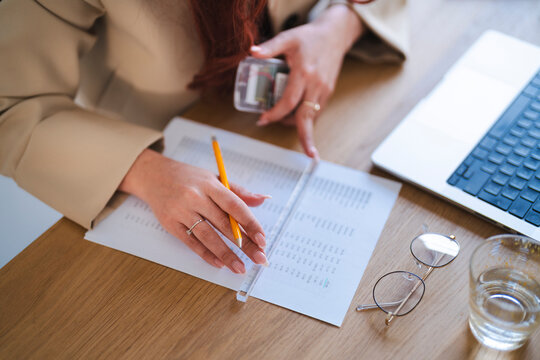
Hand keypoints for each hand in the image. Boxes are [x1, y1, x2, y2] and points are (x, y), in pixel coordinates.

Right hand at [119, 149, 269, 273]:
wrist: (153, 175)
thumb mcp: (214, 178)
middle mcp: (195, 197)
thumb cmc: (189, 178)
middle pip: (224, 224)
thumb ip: (238, 191)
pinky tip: (219, 263)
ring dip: (226, 254)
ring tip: (240, 267)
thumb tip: (263, 200)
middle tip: (259, 258)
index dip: (250, 223)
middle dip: (244, 244)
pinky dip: (206, 254)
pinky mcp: (170, 224)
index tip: (262, 239)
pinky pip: (191, 243)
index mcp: (210, 184)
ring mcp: (181, 211)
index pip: (234, 206)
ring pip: (208, 236)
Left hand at [251, 4, 363, 157]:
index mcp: (304, 73)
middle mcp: (316, 84)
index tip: (263, 120)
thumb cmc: (310, 36)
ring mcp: (324, 89)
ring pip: (312, 116)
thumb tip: (251, 51)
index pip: (289, 101)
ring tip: (281, 120)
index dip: (276, 114)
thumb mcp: (288, 38)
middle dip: (307, 138)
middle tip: (309, 156)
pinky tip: (294, 115)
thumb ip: (270, 47)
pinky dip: (306, 118)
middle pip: (308, 117)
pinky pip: (316, 110)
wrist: (335, 33)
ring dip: (299, 125)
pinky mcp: (328, 91)